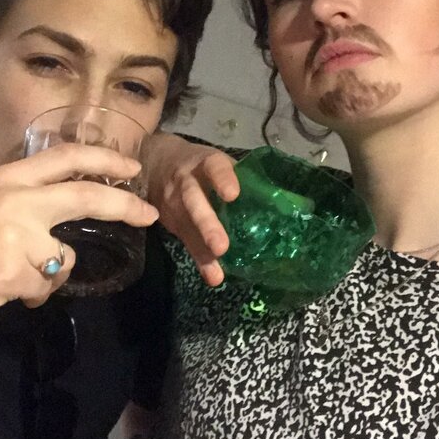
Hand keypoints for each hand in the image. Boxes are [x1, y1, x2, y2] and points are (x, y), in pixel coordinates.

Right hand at [0, 143, 157, 326]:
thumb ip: (24, 206)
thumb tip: (59, 230)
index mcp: (8, 179)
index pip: (66, 157)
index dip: (104, 160)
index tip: (132, 169)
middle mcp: (17, 199)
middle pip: (87, 196)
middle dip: (124, 206)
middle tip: (148, 215)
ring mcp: (19, 235)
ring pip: (66, 259)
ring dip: (50, 275)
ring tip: (11, 276)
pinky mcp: (16, 271)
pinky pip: (46, 288)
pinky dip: (32, 295)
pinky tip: (2, 290)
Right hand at [147, 132, 239, 284]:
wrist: (155, 164)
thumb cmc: (199, 165)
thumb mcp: (217, 161)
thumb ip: (240, 177)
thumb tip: (283, 199)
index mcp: (205, 163)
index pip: (214, 168)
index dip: (222, 179)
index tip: (233, 195)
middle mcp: (186, 182)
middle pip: (194, 201)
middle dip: (207, 224)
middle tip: (221, 246)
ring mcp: (174, 204)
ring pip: (187, 226)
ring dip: (202, 249)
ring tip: (216, 271)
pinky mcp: (171, 223)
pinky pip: (186, 242)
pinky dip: (200, 261)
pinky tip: (213, 277)